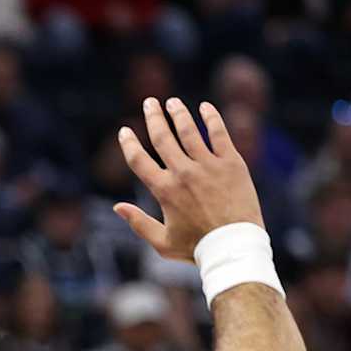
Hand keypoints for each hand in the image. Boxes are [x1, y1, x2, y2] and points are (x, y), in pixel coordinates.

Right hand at [115, 99, 265, 262]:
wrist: (234, 247)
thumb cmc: (196, 248)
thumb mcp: (161, 242)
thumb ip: (138, 223)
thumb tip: (117, 206)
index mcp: (164, 191)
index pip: (139, 160)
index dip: (129, 143)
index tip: (124, 131)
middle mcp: (183, 173)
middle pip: (163, 138)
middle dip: (153, 117)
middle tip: (149, 102)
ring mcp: (208, 166)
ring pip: (189, 131)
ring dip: (179, 113)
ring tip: (173, 102)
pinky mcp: (231, 163)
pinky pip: (220, 134)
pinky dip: (211, 118)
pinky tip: (205, 107)